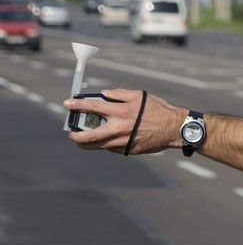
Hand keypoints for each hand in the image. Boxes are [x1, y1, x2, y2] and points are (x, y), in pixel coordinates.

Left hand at [64, 89, 184, 154]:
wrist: (174, 128)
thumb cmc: (158, 110)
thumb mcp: (139, 96)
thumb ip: (119, 94)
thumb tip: (104, 94)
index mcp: (120, 111)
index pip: (92, 107)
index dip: (77, 105)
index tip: (67, 104)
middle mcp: (119, 127)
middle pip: (89, 135)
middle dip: (75, 134)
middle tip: (71, 132)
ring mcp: (123, 141)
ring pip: (97, 146)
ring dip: (85, 143)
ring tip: (80, 139)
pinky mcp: (129, 149)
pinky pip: (111, 148)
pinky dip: (105, 144)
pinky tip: (105, 140)